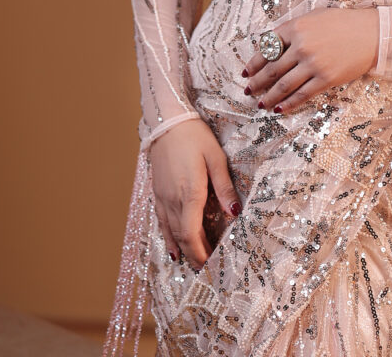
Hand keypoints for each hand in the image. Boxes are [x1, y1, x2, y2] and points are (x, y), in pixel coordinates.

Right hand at [148, 118, 239, 270]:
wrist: (167, 121)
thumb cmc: (195, 137)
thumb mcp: (216, 158)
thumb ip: (224, 187)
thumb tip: (235, 213)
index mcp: (189, 193)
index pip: (193, 235)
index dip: (201, 253)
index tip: (211, 266)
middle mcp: (172, 200)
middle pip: (182, 238)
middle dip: (194, 255)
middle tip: (207, 269)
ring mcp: (162, 197)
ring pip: (170, 232)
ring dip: (182, 249)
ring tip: (193, 262)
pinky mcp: (156, 192)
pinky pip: (162, 222)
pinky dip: (169, 237)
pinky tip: (174, 246)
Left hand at [243, 6, 379, 114]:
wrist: (371, 33)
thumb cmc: (343, 22)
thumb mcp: (314, 17)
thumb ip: (292, 29)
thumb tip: (272, 45)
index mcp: (295, 27)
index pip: (267, 47)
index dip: (254, 62)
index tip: (246, 72)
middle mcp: (301, 45)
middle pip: (271, 69)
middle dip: (257, 82)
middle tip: (248, 90)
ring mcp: (313, 63)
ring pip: (283, 85)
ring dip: (268, 96)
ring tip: (260, 103)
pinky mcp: (325, 79)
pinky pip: (302, 94)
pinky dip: (288, 103)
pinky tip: (279, 109)